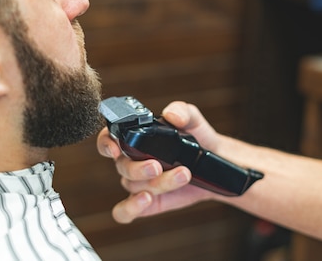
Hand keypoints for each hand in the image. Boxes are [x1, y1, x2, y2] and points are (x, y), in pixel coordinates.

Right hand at [97, 101, 219, 222]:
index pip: (108, 138)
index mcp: (136, 138)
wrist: (215, 161)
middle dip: (138, 168)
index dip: (106, 143)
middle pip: (121, 166)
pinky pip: (125, 211)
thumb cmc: (198, 136)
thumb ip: (182, 111)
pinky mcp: (146, 203)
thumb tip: (171, 114)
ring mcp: (138, 182)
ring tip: (184, 174)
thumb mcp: (193, 119)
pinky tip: (147, 199)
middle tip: (157, 165)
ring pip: (133, 186)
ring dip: (158, 182)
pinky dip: (131, 208)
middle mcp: (132, 160)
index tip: (115, 148)